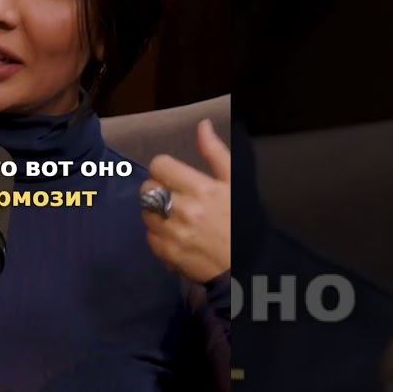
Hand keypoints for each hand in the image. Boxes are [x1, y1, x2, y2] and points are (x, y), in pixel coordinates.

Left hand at [141, 119, 230, 282]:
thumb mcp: (234, 184)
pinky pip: (149, 236)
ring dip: (155, 212)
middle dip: (158, 189)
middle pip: (147, 188)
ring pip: (145, 212)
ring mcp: (173, 234)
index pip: (159, 166)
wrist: (246, 266)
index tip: (174, 176)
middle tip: (174, 196)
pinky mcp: (167, 254)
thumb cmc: (241, 221)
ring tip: (174, 216)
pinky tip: (174, 234)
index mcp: (200, 189)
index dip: (165, 168)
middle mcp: (182, 210)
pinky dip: (158, 234)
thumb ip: (215, 153)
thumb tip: (202, 125)